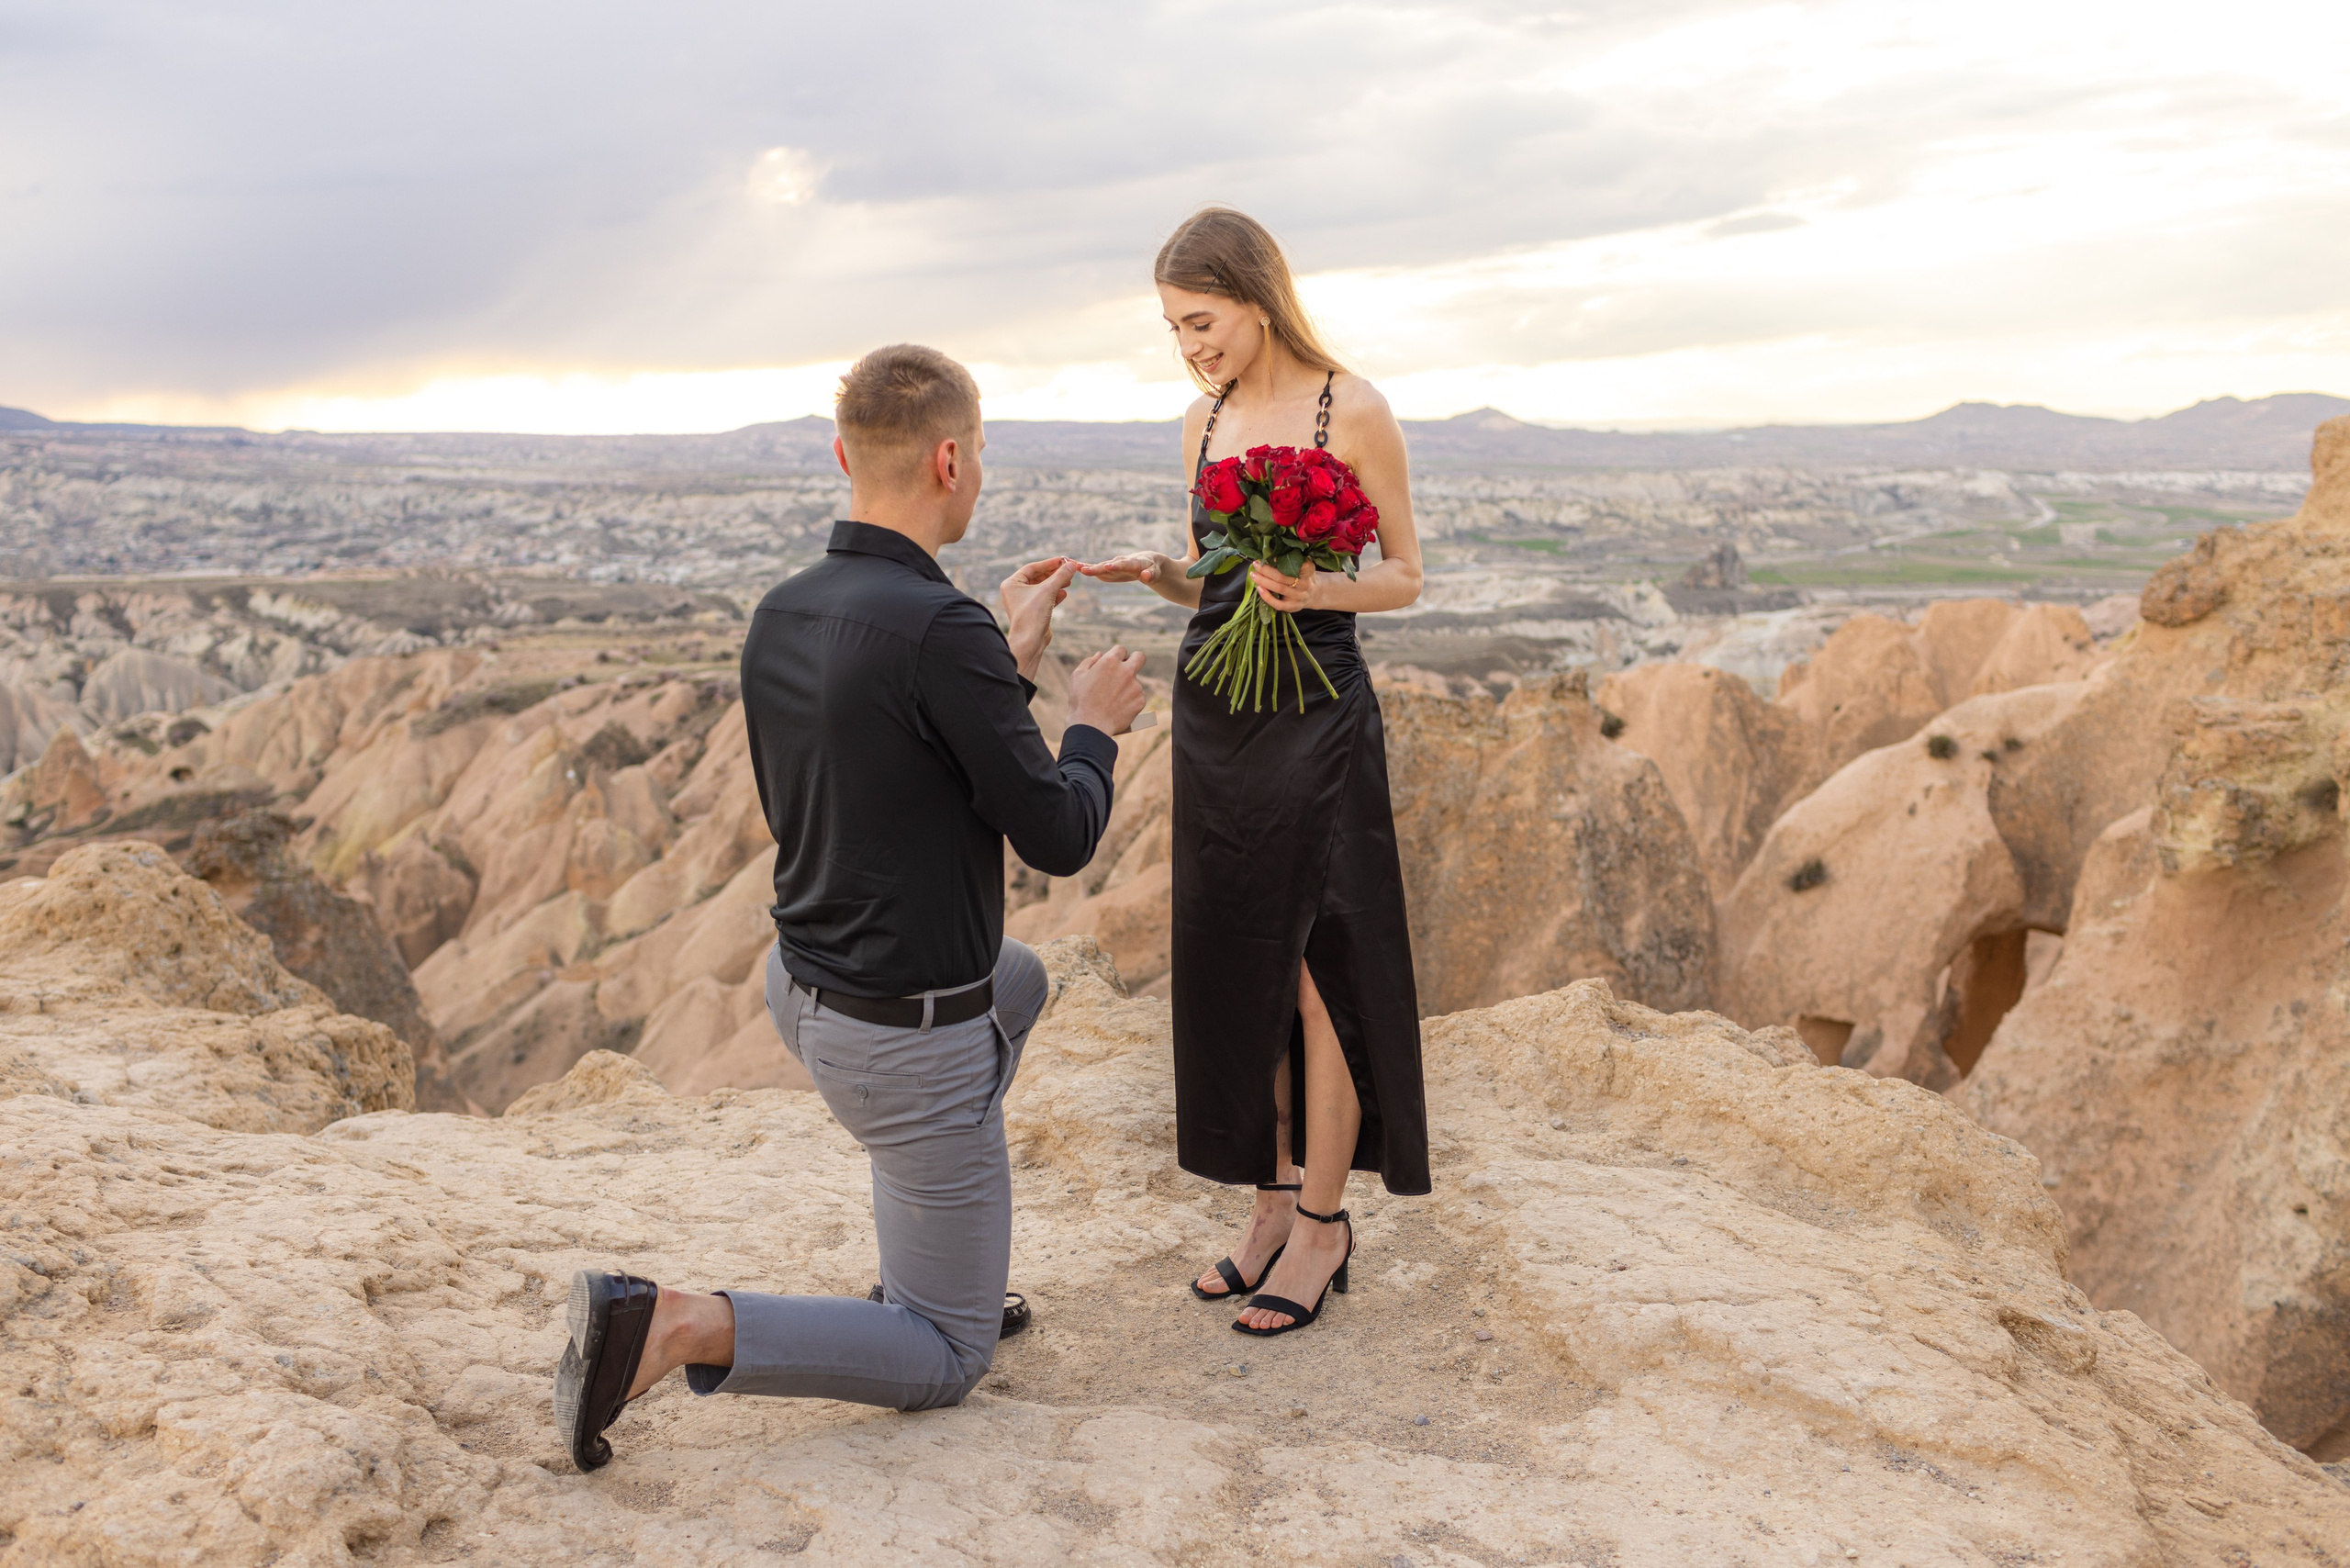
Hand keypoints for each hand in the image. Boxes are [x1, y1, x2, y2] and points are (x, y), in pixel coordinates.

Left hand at [1000, 557, 1076, 679]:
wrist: (1030, 641)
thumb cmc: (1032, 615)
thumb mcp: (1048, 591)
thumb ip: (1060, 576)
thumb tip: (1071, 565)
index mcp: (1012, 584)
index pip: (1032, 568)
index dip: (1049, 563)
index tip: (1063, 560)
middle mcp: (1015, 592)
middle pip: (1038, 577)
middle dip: (1054, 574)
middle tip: (1068, 570)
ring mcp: (1023, 603)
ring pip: (1042, 588)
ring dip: (1056, 584)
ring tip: (1069, 581)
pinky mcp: (1032, 612)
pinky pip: (1044, 599)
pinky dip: (1054, 595)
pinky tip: (1064, 594)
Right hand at [1067, 645, 1147, 735]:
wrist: (1091, 726)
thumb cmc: (1081, 700)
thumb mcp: (1077, 676)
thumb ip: (1089, 662)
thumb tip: (1099, 655)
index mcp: (1110, 662)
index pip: (1121, 649)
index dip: (1117, 655)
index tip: (1115, 661)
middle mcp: (1126, 671)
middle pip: (1139, 657)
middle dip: (1135, 659)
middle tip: (1128, 668)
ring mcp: (1135, 687)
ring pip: (1136, 682)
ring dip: (1127, 687)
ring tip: (1112, 700)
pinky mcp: (1140, 701)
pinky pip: (1137, 697)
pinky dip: (1130, 701)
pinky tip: (1118, 708)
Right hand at [1078, 553, 1162, 584]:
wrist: (1147, 562)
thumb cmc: (1153, 569)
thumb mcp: (1155, 573)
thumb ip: (1151, 575)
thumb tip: (1147, 577)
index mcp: (1134, 562)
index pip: (1125, 564)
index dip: (1116, 566)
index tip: (1107, 567)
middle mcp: (1122, 561)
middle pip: (1109, 565)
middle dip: (1098, 567)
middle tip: (1085, 569)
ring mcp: (1114, 565)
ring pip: (1101, 567)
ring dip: (1090, 568)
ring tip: (1077, 568)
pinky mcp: (1108, 569)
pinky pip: (1097, 569)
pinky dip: (1088, 568)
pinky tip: (1076, 567)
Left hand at [1249, 559, 1317, 612]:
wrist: (1314, 593)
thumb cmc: (1303, 575)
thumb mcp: (1303, 565)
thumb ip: (1292, 559)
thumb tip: (1271, 552)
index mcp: (1308, 571)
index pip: (1298, 564)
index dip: (1282, 560)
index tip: (1270, 556)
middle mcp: (1305, 584)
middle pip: (1282, 576)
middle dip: (1266, 570)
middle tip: (1256, 564)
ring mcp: (1299, 597)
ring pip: (1278, 588)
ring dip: (1263, 581)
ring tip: (1253, 574)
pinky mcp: (1293, 607)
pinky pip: (1278, 604)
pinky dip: (1267, 597)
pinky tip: (1259, 589)